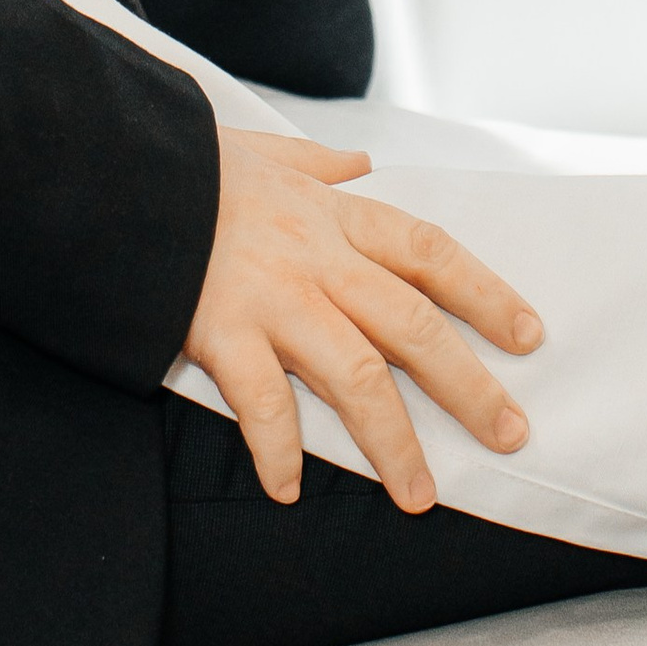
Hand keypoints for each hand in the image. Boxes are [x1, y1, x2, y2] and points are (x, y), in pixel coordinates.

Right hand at [184, 123, 543, 513]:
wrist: (117, 171)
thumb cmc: (194, 166)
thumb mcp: (267, 151)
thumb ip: (320, 162)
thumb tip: (360, 160)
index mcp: (332, 216)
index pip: (429, 251)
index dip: (485, 293)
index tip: (528, 334)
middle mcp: (316, 258)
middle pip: (413, 325)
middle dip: (468, 385)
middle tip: (509, 433)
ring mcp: (272, 298)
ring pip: (356, 376)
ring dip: (393, 442)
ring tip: (418, 494)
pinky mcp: (222, 332)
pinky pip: (265, 405)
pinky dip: (279, 451)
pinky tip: (288, 488)